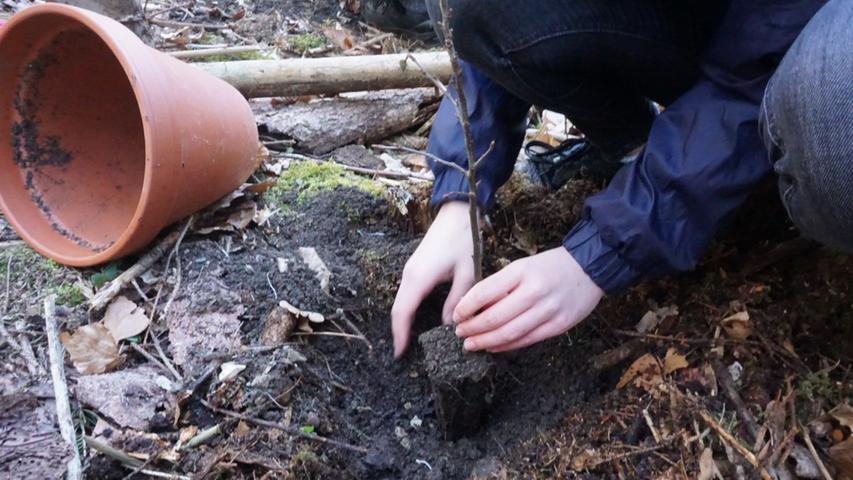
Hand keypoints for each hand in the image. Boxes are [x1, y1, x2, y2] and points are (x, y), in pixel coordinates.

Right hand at [391, 201, 475, 358]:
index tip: (400, 355)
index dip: (400, 336)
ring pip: (401, 302)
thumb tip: (449, 326)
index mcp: (419, 278)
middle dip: (399, 332)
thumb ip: (457, 302)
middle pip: (398, 310)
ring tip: (410, 342)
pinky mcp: (415, 268)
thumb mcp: (467, 275)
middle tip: (405, 354)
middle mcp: (409, 275)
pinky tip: (417, 321)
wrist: (457, 213)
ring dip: (403, 322)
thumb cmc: (464, 241)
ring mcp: (410, 271)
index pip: (402, 313)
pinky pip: (407, 294)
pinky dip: (408, 310)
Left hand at [453, 247, 603, 352]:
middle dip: (472, 328)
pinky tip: (493, 347)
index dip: (466, 308)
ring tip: (471, 344)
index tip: (456, 316)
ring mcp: (548, 310)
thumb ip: (500, 285)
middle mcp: (534, 291)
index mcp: (521, 271)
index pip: (484, 292)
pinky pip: (527, 340)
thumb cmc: (550, 267)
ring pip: (509, 333)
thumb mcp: (522, 266)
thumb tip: (472, 307)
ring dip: (485, 341)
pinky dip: (506, 346)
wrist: (590, 268)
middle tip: (460, 334)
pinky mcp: (559, 325)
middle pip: (494, 317)